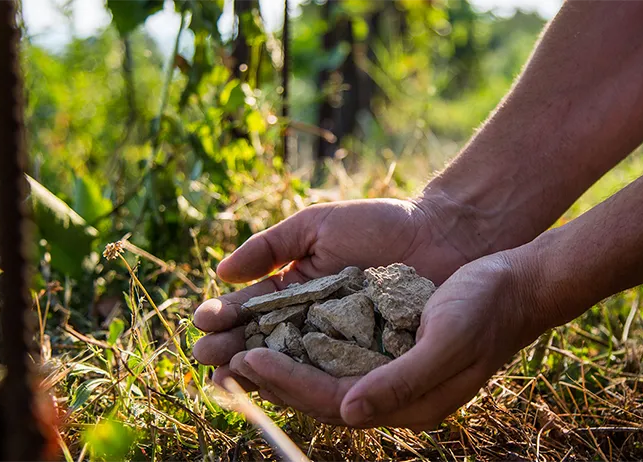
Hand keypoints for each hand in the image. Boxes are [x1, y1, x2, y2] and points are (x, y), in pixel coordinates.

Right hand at [192, 196, 490, 388]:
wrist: (441, 235)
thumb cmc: (381, 224)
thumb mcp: (318, 225)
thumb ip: (271, 246)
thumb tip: (221, 272)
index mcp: (296, 291)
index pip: (252, 311)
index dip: (225, 319)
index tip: (201, 321)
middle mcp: (313, 325)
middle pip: (264, 345)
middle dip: (232, 350)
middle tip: (206, 356)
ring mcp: (340, 347)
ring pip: (294, 366)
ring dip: (261, 372)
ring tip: (231, 374)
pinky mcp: (370, 365)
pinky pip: (336, 377)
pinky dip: (309, 383)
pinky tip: (284, 385)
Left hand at [227, 250, 550, 428]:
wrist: (516, 284)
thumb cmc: (486, 309)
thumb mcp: (449, 341)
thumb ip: (401, 381)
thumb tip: (349, 412)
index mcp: (409, 404)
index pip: (332, 401)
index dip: (286, 383)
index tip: (245, 359)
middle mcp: (394, 396)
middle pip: (319, 396)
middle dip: (271, 381)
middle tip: (222, 360)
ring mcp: (391, 374)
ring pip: (324, 378)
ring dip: (282, 366)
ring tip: (237, 350)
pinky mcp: (390, 351)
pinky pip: (338, 357)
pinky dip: (305, 347)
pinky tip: (280, 332)